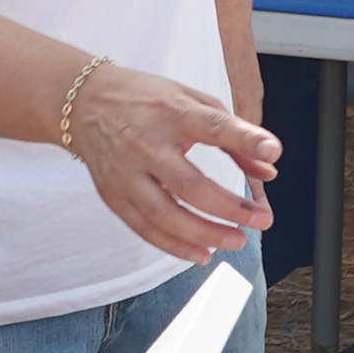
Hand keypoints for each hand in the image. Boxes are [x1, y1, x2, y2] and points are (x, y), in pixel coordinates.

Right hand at [64, 59, 279, 264]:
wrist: (83, 101)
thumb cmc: (143, 99)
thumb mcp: (192, 100)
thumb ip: (232, 133)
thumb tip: (267, 166)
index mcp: (170, 111)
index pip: (211, 126)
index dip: (244, 139)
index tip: (271, 152)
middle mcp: (146, 143)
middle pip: (189, 184)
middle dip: (229, 207)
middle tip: (260, 220)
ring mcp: (125, 171)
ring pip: (165, 214)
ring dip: (204, 234)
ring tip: (235, 240)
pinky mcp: (112, 192)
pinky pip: (143, 227)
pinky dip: (173, 246)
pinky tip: (200, 253)